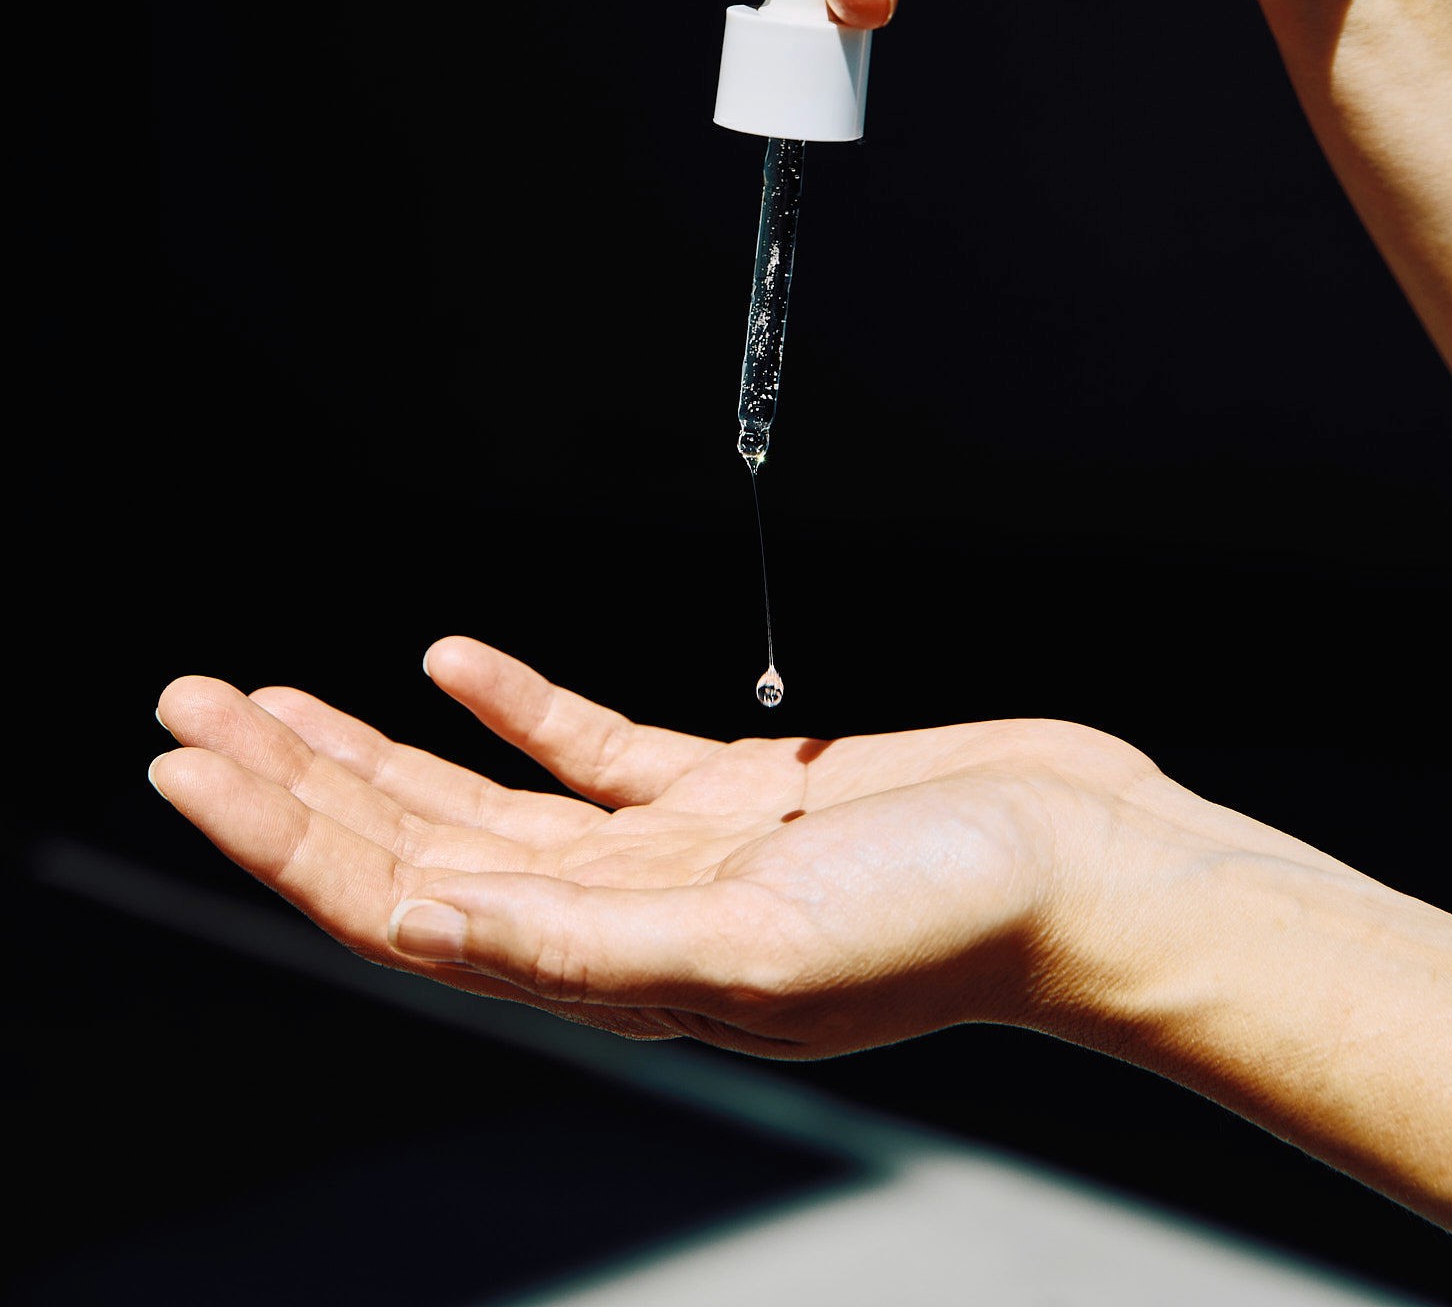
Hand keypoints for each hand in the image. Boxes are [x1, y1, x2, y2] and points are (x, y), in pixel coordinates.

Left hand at [152, 638, 1451, 1227]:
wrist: (1089, 872)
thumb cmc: (959, 922)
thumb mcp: (766, 945)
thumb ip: (599, 942)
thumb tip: (442, 925)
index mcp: (613, 966)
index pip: (400, 903)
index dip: (284, 838)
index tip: (190, 769)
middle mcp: (619, 916)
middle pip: (412, 847)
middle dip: (291, 782)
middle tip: (187, 709)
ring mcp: (668, 854)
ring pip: (478, 798)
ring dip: (372, 747)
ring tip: (273, 695)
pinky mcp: (727, 794)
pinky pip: (587, 746)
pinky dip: (514, 702)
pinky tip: (452, 660)